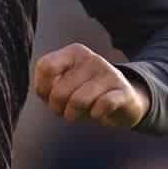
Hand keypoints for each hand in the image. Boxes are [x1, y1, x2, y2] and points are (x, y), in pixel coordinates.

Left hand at [32, 43, 149, 128]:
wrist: (125, 100)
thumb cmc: (87, 93)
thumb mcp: (66, 83)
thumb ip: (49, 85)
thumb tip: (43, 92)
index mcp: (74, 53)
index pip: (46, 67)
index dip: (42, 89)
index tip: (48, 98)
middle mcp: (92, 59)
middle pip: (59, 91)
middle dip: (57, 109)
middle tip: (64, 111)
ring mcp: (109, 74)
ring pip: (78, 101)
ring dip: (73, 115)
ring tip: (78, 114)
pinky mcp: (124, 91)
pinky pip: (102, 106)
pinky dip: (95, 115)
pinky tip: (97, 114)